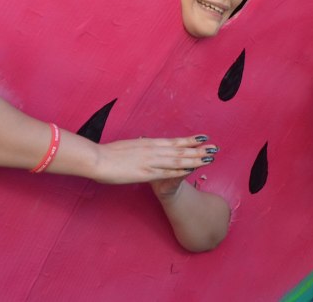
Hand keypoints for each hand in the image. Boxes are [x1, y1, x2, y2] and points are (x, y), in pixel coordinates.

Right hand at [89, 135, 215, 183]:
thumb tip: (141, 145)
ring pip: (177, 159)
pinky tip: (191, 170)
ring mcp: (150, 161)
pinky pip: (167, 172)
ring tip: (209, 157)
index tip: (202, 139)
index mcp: (148, 143)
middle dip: (198, 149)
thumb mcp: (126, 147)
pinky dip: (181, 171)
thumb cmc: (107, 154)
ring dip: (194, 159)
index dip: (189, 141)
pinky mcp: (146, 173)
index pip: (173, 141)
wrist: (96, 159)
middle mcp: (152, 150)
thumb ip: (137, 148)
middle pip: (180, 149)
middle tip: (215, 147)